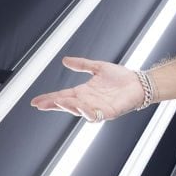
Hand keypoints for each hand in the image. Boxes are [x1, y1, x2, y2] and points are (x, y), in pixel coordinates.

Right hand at [30, 56, 144, 121]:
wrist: (139, 83)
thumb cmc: (121, 77)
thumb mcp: (98, 67)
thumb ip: (82, 64)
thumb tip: (65, 60)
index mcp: (84, 92)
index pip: (62, 96)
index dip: (49, 98)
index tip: (35, 101)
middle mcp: (88, 102)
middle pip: (67, 105)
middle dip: (53, 105)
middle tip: (40, 105)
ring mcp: (98, 108)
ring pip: (79, 110)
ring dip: (68, 107)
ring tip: (58, 102)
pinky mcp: (109, 112)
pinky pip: (96, 115)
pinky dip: (87, 112)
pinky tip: (80, 107)